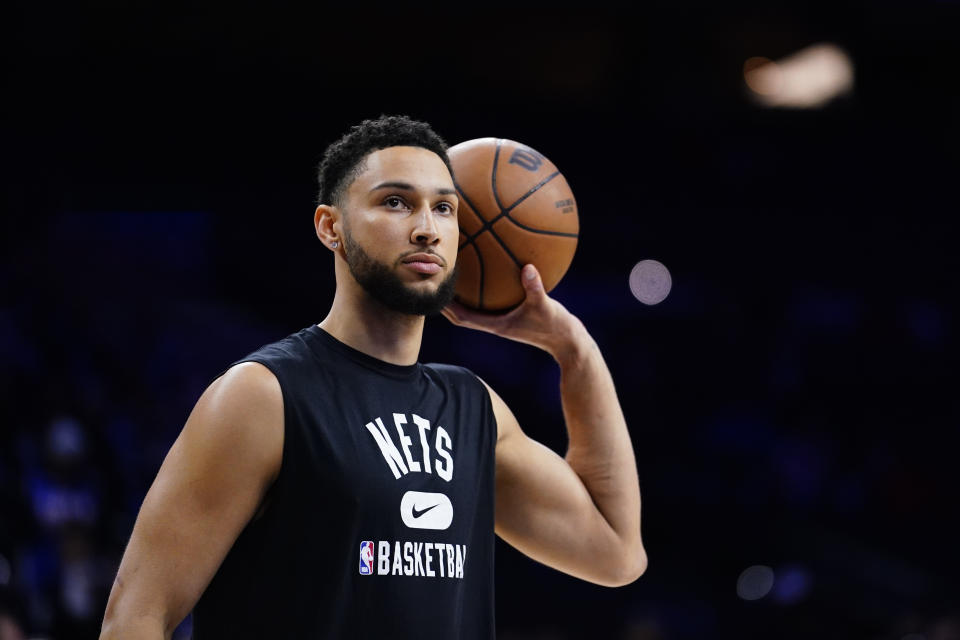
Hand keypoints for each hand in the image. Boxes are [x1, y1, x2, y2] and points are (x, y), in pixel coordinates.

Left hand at [441, 264, 584, 358]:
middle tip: (436, 283)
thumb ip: (535, 287)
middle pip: (462, 314)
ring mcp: (504, 321)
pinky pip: (492, 303)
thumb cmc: (556, 327)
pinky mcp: (513, 316)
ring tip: (453, 278)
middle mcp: (496, 324)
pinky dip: (485, 292)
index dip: (446, 308)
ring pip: (475, 310)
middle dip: (447, 302)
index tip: (434, 292)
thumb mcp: (545, 305)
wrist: (568, 342)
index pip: (462, 318)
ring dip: (462, 298)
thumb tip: (528, 267)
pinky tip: (489, 273)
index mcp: (496, 325)